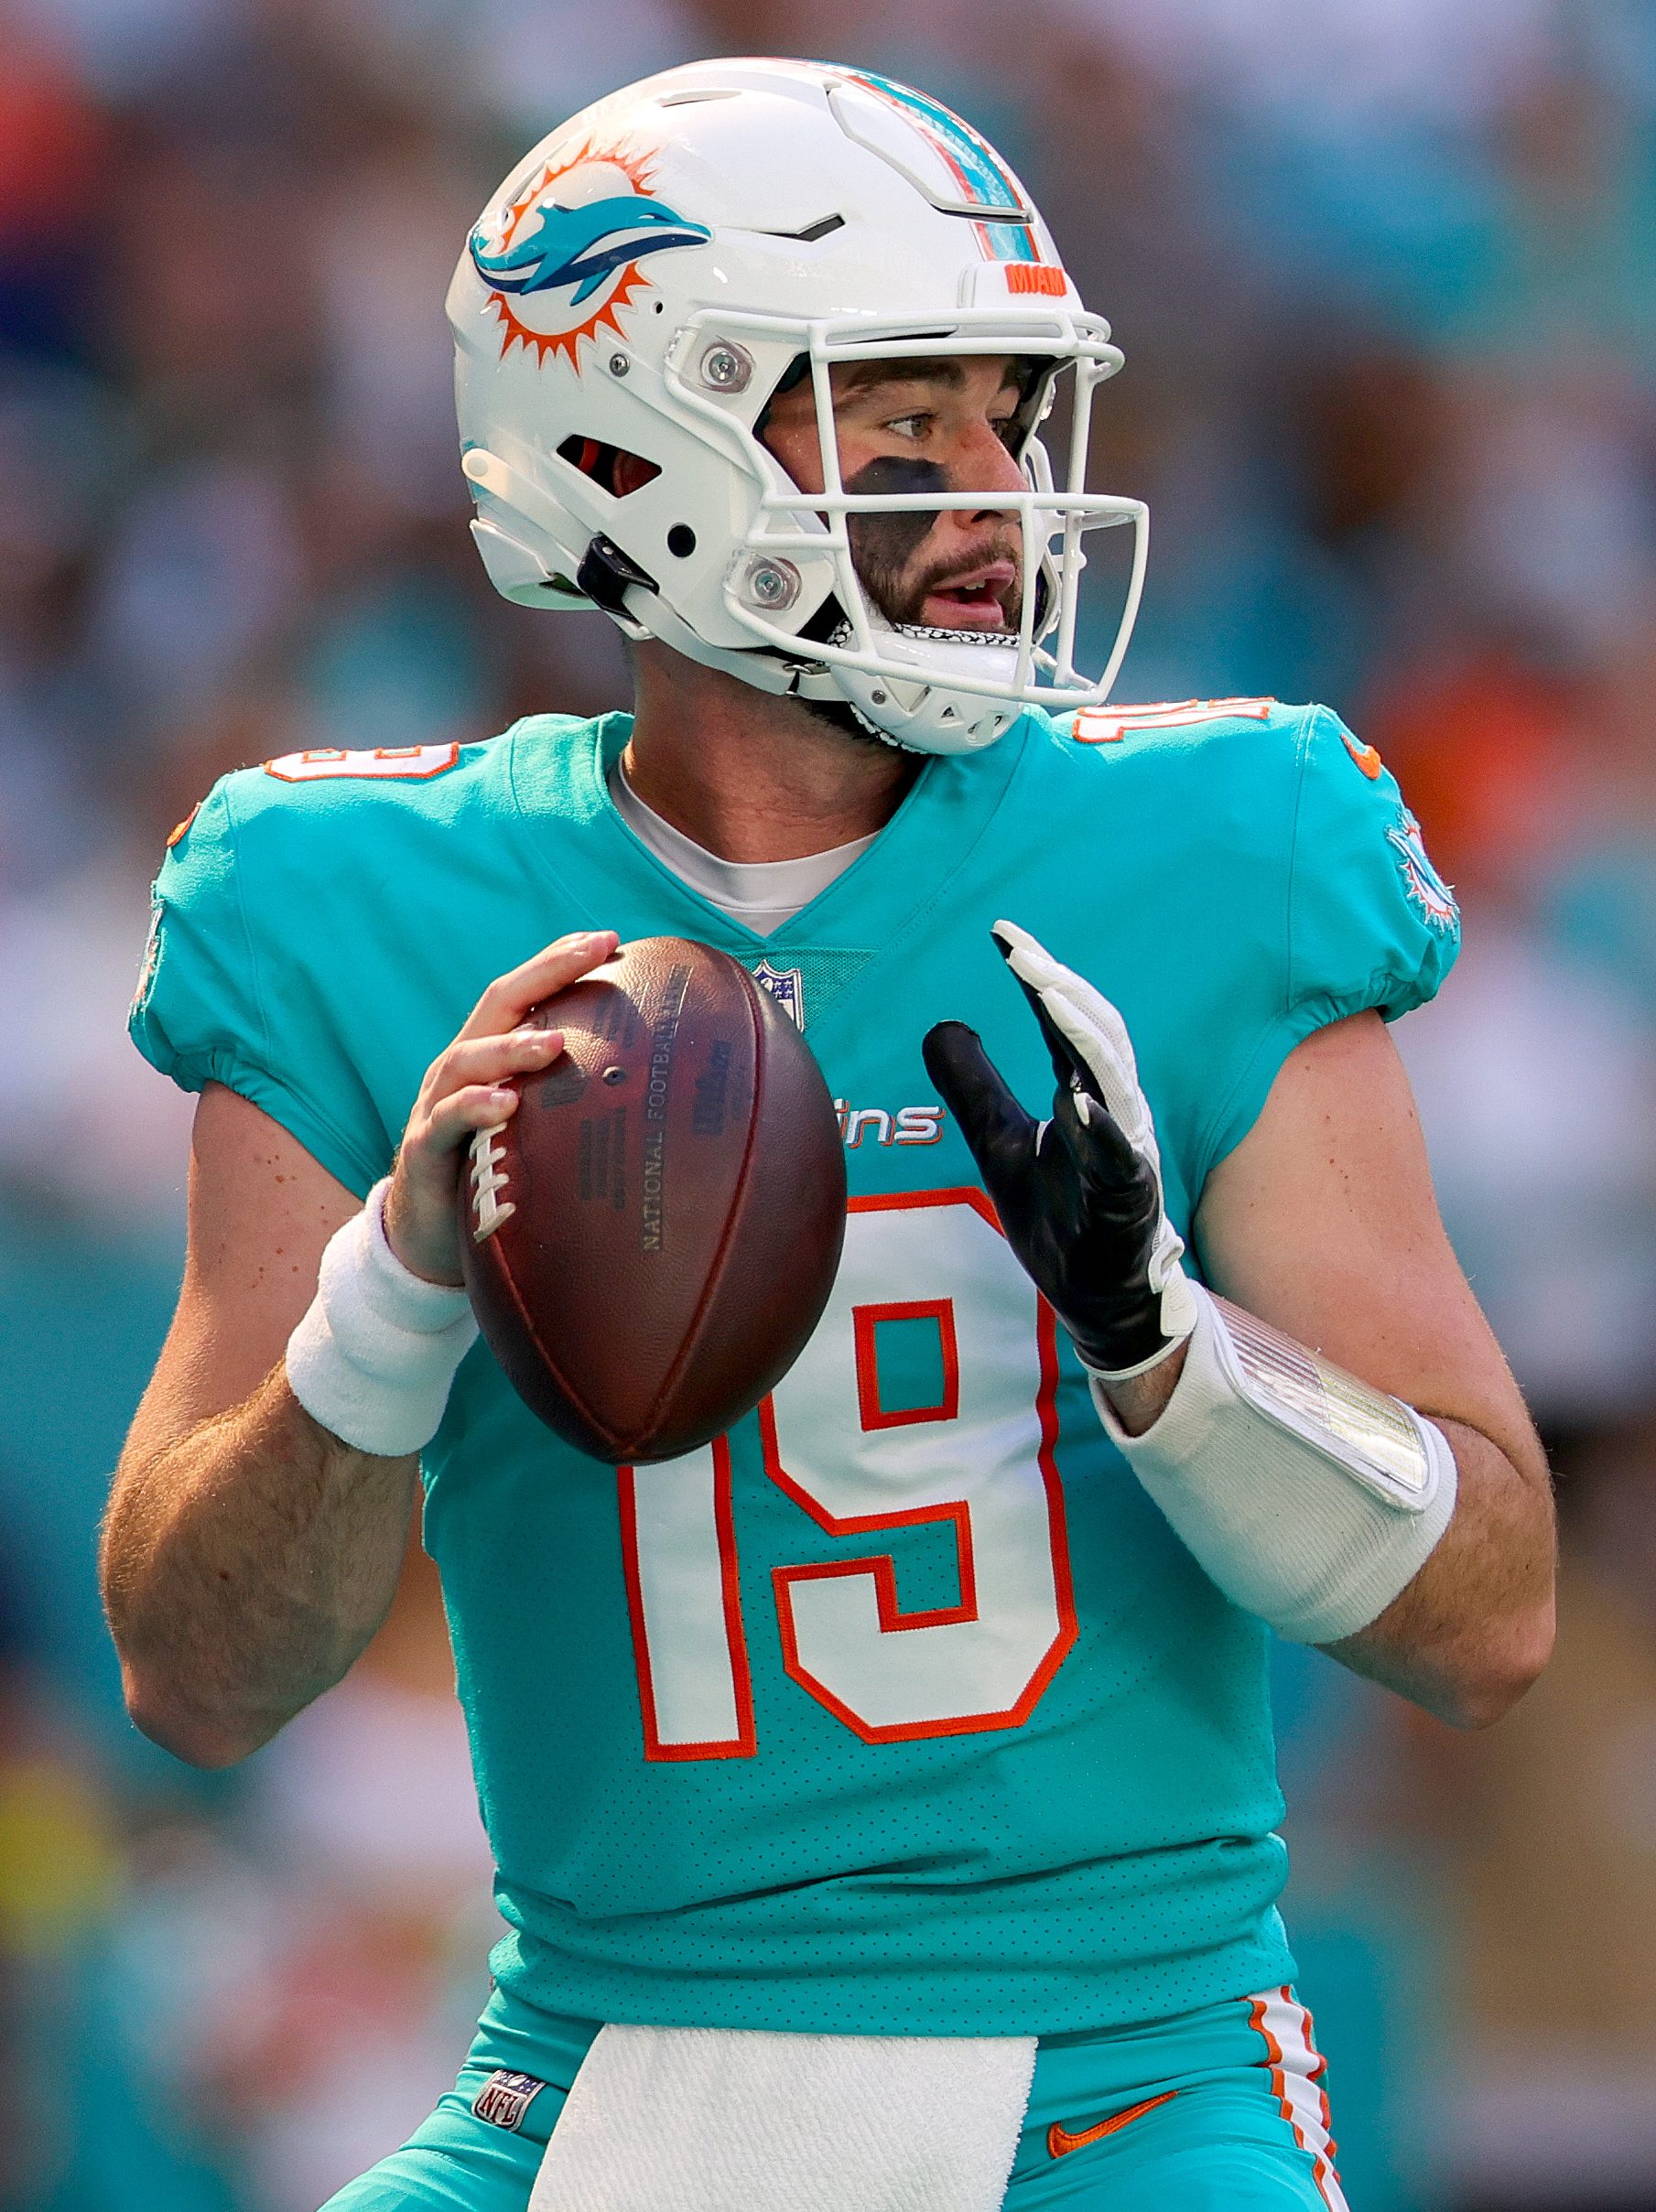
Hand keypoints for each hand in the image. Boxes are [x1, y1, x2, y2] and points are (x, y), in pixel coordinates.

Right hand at [384, 929, 619, 1285]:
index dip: (560, 962)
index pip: (525, 995)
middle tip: (592, 953)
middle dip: (545, 973)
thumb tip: (653, 1087)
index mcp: (491, 1056)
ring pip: (467, 1059)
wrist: (430, 1239)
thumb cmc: (495, 1173)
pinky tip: (505, 1104)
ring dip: (511, 1046)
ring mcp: (436, 1106)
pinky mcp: (424, 1151)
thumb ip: (573, 1100)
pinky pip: (445, 1122)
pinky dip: (473, 1108)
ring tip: (554, 1042)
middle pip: (497, 1005)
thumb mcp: (538, 1128)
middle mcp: (461, 1070)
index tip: (611, 939)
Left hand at [922, 920, 1196, 1380]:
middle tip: (1022, 951)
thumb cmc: (1059, 1216)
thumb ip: (974, 1088)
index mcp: (1083, 1093)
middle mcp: (1111, 1112)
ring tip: (1052, 995)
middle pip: (1094, 1036)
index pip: (1062, 1024)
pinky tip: (1079, 1102)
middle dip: (1060, 989)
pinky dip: (1104, 1130)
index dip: (1036, 978)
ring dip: (1085, 1038)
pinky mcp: (1128, 1201)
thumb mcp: (1000, 1144)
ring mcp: (1126, 1154)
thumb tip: (942, 1026)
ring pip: (1115, 1084)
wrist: (1096, 1295)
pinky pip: (1121, 1160)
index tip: (1003, 936)